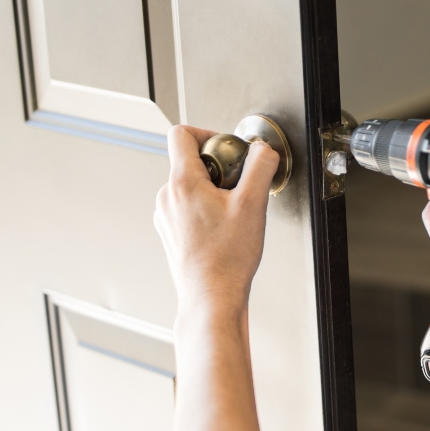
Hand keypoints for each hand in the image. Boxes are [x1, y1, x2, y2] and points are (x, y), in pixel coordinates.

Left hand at [154, 125, 278, 312]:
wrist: (212, 297)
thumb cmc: (227, 258)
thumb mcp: (253, 204)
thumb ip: (260, 167)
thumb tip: (263, 148)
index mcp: (182, 183)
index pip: (182, 134)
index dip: (209, 133)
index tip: (228, 149)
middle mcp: (167, 197)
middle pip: (190, 161)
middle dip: (219, 168)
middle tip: (239, 189)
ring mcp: (166, 217)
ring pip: (190, 186)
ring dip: (213, 191)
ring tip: (233, 214)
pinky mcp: (171, 233)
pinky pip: (188, 208)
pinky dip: (206, 210)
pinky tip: (224, 230)